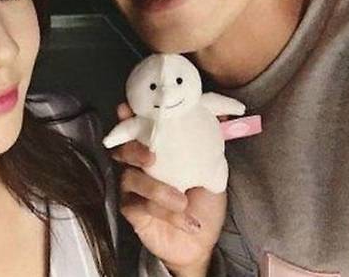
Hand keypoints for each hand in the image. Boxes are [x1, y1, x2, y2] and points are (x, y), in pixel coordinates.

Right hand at [112, 103, 225, 276]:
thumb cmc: (202, 199)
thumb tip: (226, 115)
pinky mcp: (132, 211)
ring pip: (131, 179)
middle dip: (133, 149)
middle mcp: (138, 165)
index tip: (126, 109)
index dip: (127, 117)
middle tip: (151, 156)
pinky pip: (140, 207)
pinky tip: (188, 220)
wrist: (201, 238)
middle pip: (122, 150)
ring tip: (182, 201)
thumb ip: (211, 145)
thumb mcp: (213, 169)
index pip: (135, 129)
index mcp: (155, 150)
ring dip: (157, 189)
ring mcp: (132, 189)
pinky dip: (166, 213)